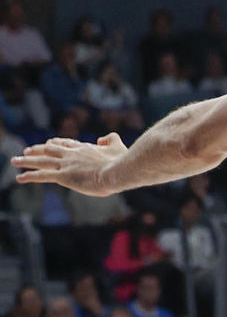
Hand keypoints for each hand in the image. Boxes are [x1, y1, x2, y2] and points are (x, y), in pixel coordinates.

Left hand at [13, 133, 127, 195]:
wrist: (118, 171)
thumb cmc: (121, 162)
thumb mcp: (118, 146)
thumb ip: (110, 139)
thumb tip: (102, 138)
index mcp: (85, 148)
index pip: (66, 144)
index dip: (56, 144)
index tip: (49, 143)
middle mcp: (72, 154)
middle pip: (50, 150)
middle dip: (37, 150)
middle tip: (26, 151)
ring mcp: (66, 164)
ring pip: (41, 161)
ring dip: (26, 161)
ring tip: (15, 161)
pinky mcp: (63, 176)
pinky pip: (41, 175)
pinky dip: (29, 176)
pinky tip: (19, 177)